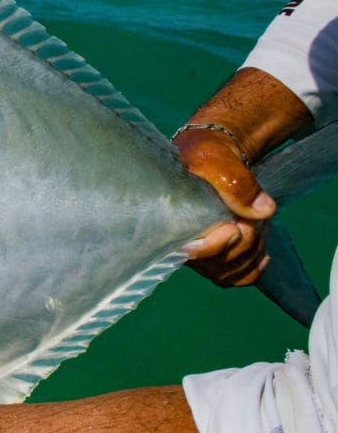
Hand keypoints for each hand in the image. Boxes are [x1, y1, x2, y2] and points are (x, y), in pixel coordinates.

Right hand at [174, 126, 274, 285]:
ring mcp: (200, 252)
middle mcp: (180, 242)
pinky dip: (253, 268)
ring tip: (255, 223)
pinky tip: (262, 253)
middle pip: (214, 267)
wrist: (214, 157)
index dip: (216, 247)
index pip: (190, 254)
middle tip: (249, 218)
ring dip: (251, 250)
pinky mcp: (216, 256)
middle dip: (242, 244)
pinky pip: (235, 277)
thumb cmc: (205, 155)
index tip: (234, 226)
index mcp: (170, 220)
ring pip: (228, 273)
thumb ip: (236, 183)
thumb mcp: (217, 159)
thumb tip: (263, 210)